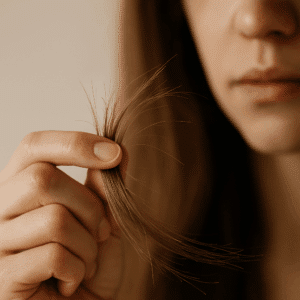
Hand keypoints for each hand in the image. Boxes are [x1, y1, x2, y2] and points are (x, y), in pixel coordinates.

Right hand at [0, 131, 122, 298]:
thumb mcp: (105, 216)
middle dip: (89, 207)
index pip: (34, 146)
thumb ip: (103, 185)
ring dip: (86, 244)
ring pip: (54, 219)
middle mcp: (0, 210)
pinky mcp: (2, 278)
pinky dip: (76, 269)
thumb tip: (118, 151)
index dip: (74, 143)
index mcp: (22, 187)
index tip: (114, 153)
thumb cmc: (94, 260)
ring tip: (86, 260)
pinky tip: (71, 282)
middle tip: (101, 232)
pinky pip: (52, 256)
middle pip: (42, 179)